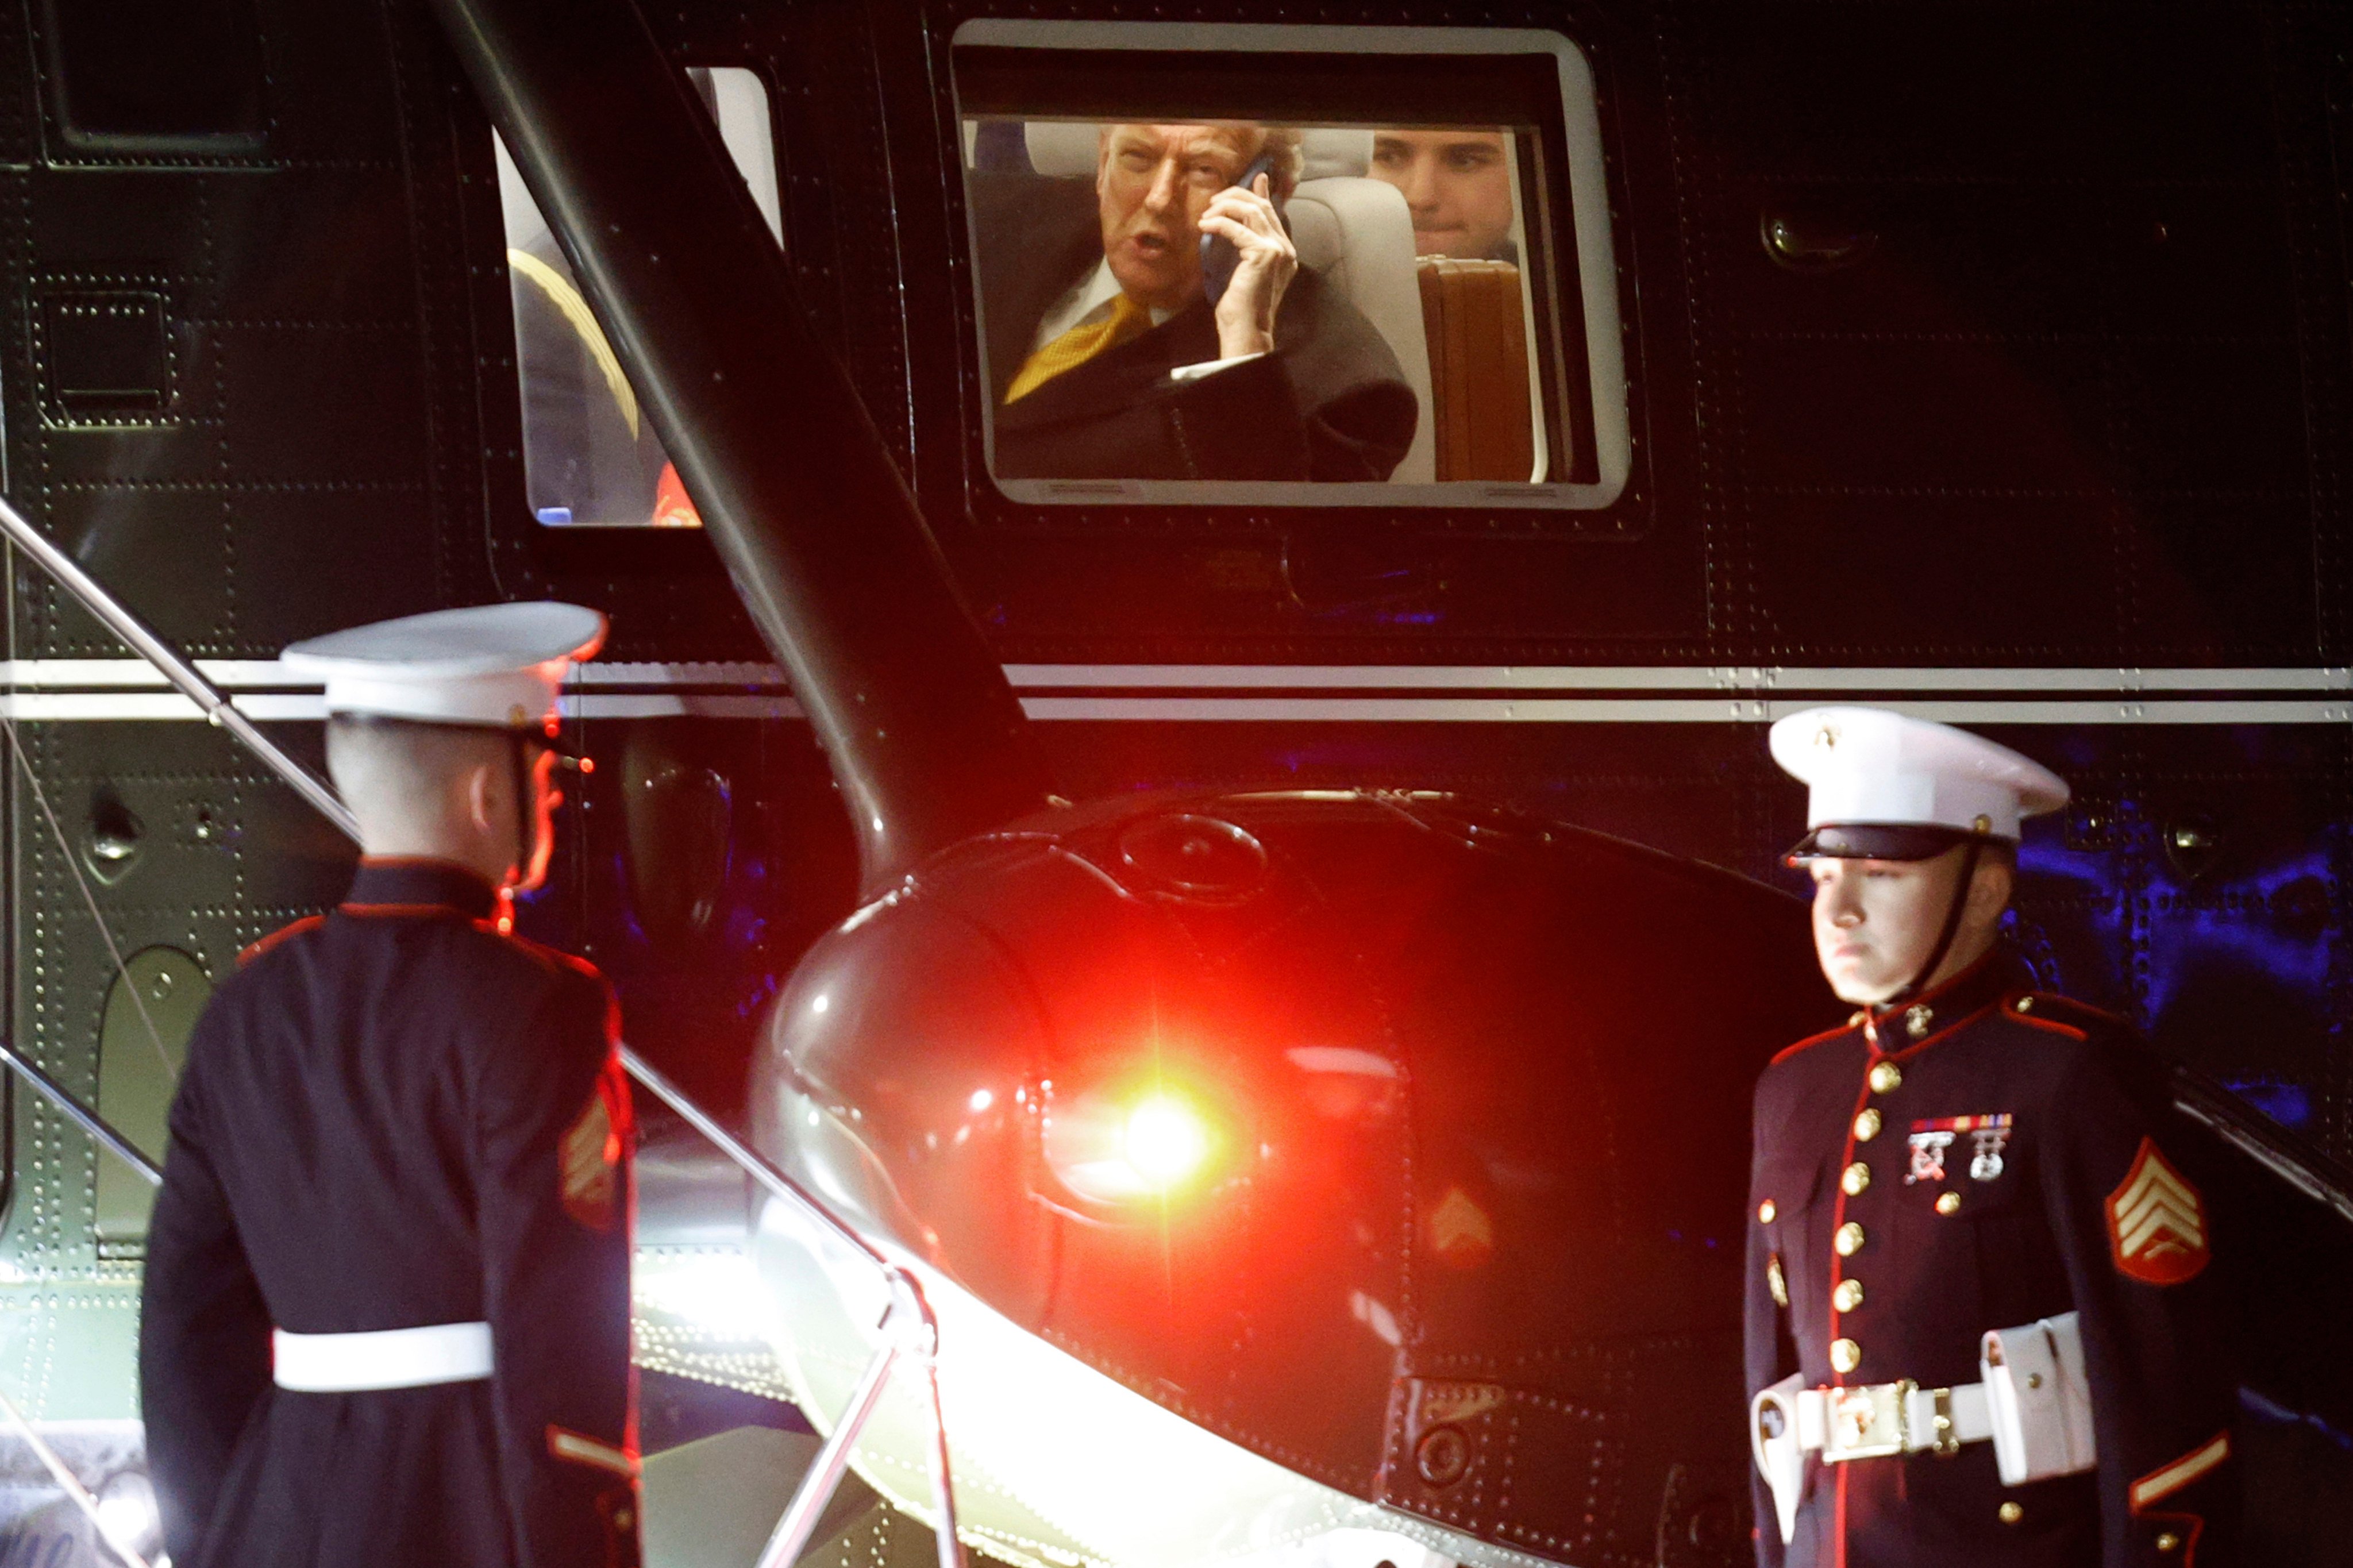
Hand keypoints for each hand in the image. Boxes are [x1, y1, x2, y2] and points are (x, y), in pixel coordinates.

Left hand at [1200, 174, 1295, 359]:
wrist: (1246, 330)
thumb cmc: (1241, 307)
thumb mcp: (1241, 269)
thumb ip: (1242, 244)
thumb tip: (1234, 223)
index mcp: (1284, 252)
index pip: (1271, 212)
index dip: (1259, 192)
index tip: (1252, 178)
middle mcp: (1285, 248)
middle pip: (1262, 206)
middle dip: (1236, 196)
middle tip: (1214, 200)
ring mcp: (1278, 251)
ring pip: (1252, 211)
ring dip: (1226, 206)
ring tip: (1207, 213)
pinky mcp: (1263, 255)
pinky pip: (1237, 229)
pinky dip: (1218, 223)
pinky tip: (1205, 226)